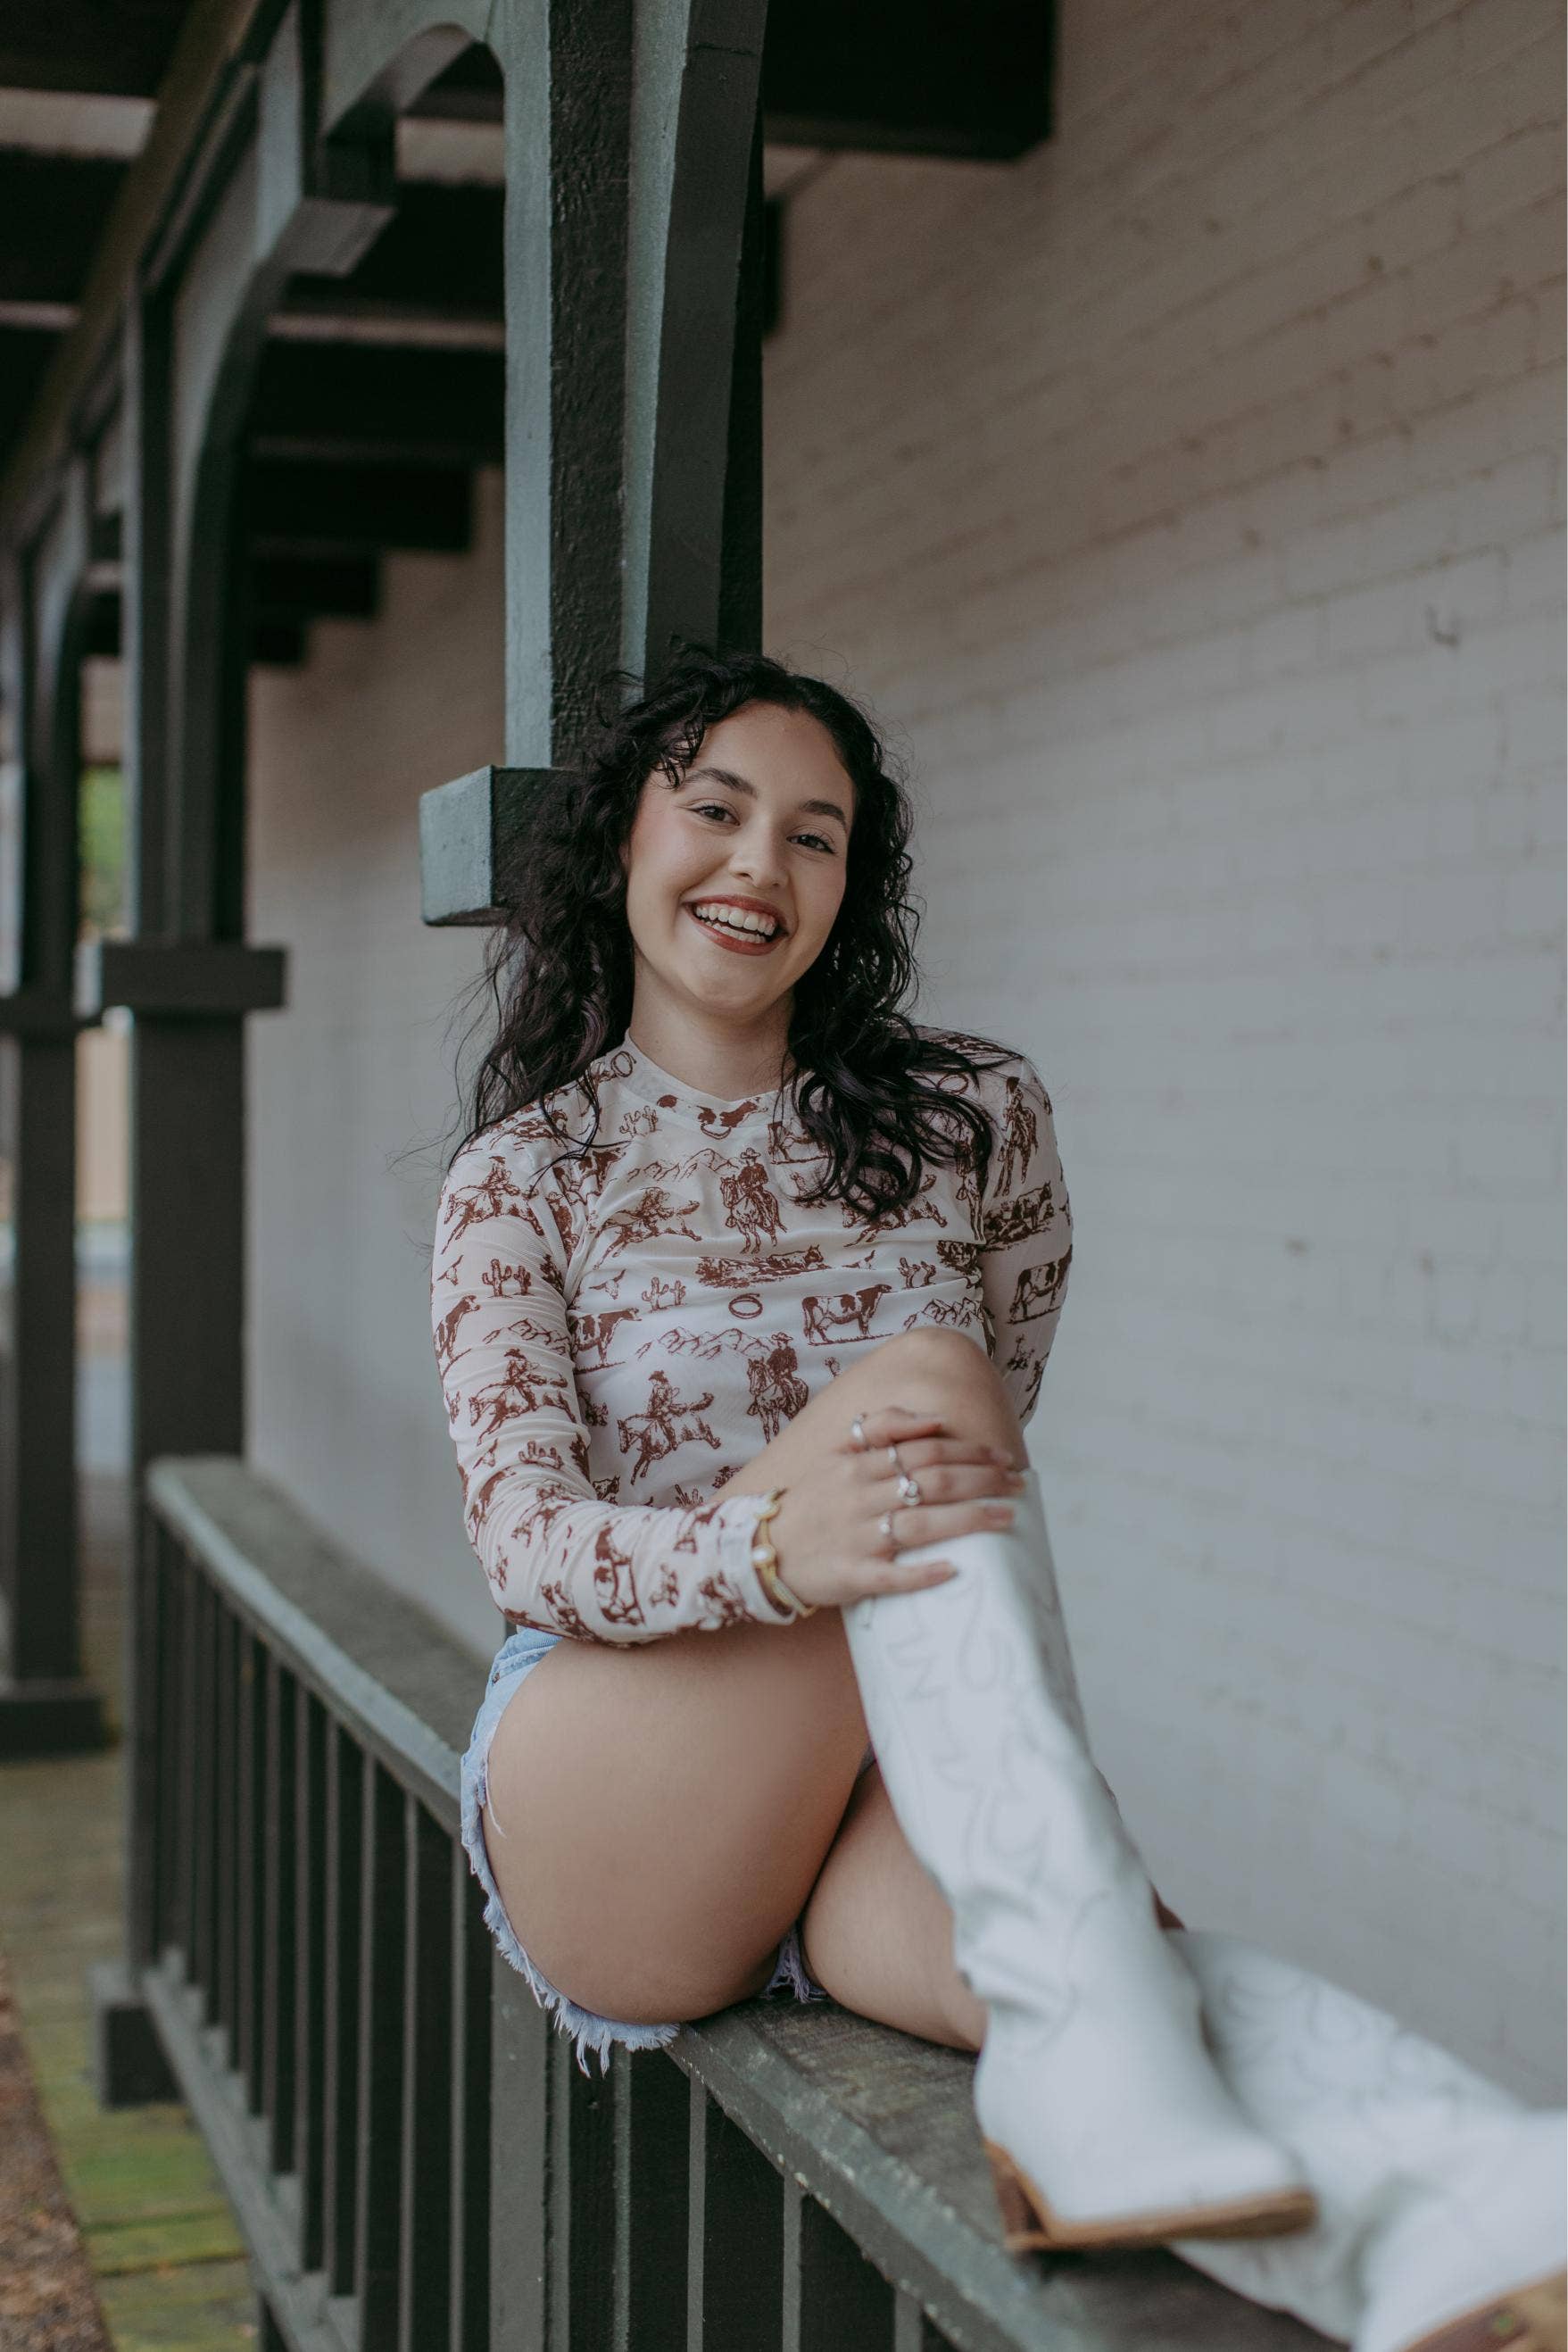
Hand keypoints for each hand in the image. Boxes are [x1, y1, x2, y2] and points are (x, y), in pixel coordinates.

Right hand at [768, 1405, 1024, 1611]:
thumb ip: (881, 1429)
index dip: (969, 1453)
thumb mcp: (836, 1453)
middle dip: (981, 1482)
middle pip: (930, 1483)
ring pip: (919, 1525)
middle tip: (1018, 1486)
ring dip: (967, 1521)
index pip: (924, 1451)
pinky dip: (921, 1573)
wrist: (760, 1549)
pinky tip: (953, 1571)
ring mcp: (855, 1538)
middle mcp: (858, 1497)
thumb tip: (934, 1420)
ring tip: (1006, 1519)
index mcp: (857, 1466)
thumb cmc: (813, 1502)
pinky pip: (890, 1577)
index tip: (1003, 1459)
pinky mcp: (850, 1576)